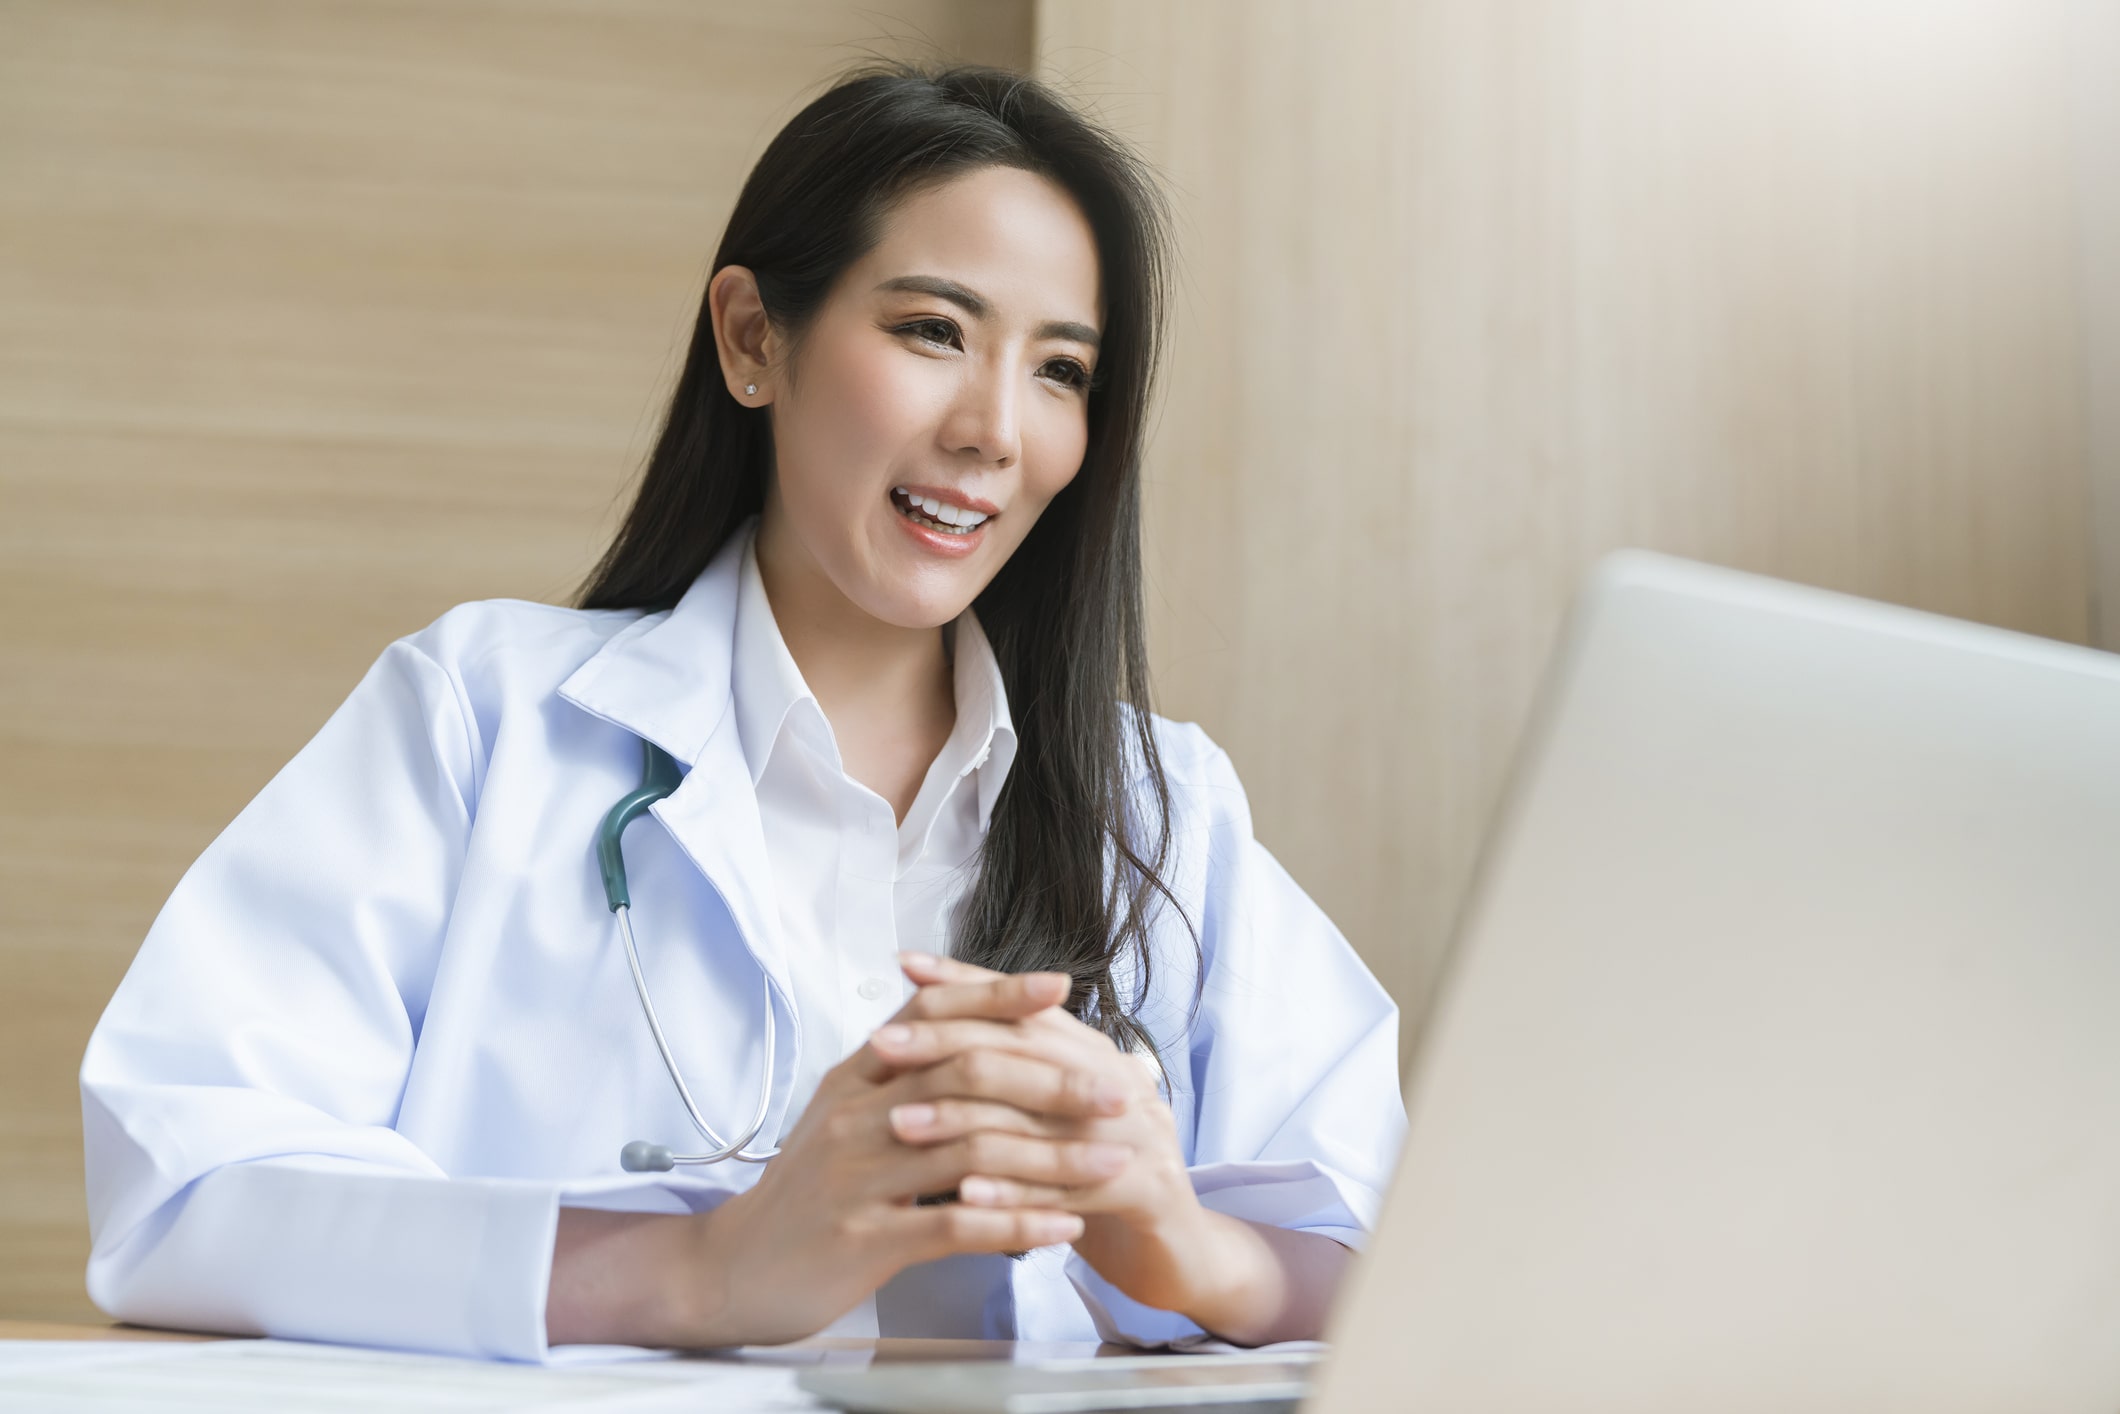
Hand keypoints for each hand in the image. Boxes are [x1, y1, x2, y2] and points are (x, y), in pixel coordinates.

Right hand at [670, 966, 1134, 1344]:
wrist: (733, 1269)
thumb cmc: (804, 1192)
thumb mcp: (842, 1113)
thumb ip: (898, 1071)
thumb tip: (962, 1021)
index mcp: (854, 1076)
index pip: (931, 1013)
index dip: (996, 995)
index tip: (1059, 986)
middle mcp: (855, 1115)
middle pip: (966, 1075)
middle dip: (1053, 1081)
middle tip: (1117, 1092)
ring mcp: (858, 1176)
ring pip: (973, 1148)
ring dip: (1054, 1157)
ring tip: (1113, 1162)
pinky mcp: (865, 1237)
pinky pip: (956, 1223)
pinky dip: (1019, 1223)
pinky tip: (1066, 1228)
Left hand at [871, 951, 1211, 1313]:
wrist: (1175, 1255)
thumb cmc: (1095, 1183)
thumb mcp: (1051, 1121)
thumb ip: (1010, 1075)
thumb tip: (937, 1021)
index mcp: (1098, 1056)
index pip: (1026, 1007)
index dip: (968, 984)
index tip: (908, 969)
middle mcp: (1122, 1080)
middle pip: (1029, 1049)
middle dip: (949, 1044)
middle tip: (882, 1047)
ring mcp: (1142, 1133)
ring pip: (1042, 1117)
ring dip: (965, 1120)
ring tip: (902, 1124)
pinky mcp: (1150, 1190)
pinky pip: (1071, 1187)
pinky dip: (1013, 1192)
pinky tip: (963, 1196)